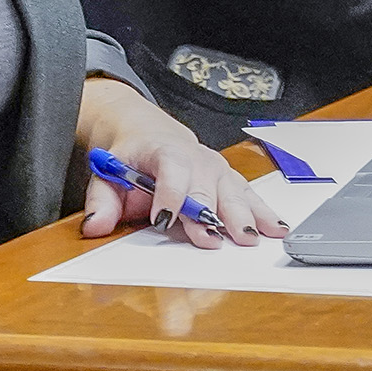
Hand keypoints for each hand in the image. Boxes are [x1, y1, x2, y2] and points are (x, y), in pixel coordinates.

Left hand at [74, 79, 287, 250]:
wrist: (146, 130)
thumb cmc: (130, 155)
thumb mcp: (108, 172)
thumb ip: (101, 200)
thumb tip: (94, 226)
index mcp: (164, 150)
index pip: (171, 168)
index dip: (169, 195)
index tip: (163, 220)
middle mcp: (196, 158)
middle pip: (206, 186)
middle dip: (209, 214)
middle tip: (211, 240)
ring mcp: (216, 168)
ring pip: (232, 191)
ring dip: (243, 215)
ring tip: (251, 238)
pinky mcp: (228, 180)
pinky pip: (248, 195)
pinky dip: (263, 212)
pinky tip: (277, 228)